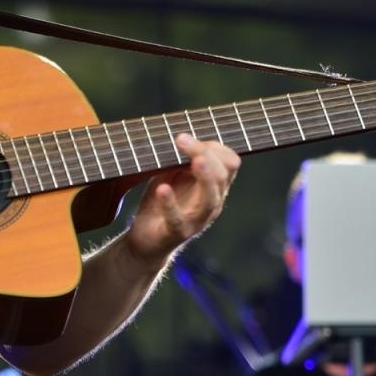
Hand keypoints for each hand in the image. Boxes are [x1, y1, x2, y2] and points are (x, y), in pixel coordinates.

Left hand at [124, 135, 239, 268]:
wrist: (146, 241)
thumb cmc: (162, 204)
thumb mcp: (172, 175)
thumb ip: (181, 158)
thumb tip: (183, 135)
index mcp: (214, 186)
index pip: (229, 162)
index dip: (214, 146)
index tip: (187, 136)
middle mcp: (212, 202)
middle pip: (223, 175)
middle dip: (205, 153)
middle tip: (181, 138)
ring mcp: (197, 220)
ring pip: (211, 198)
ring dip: (204, 177)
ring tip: (195, 160)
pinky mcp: (177, 233)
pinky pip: (178, 219)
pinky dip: (170, 203)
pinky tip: (162, 188)